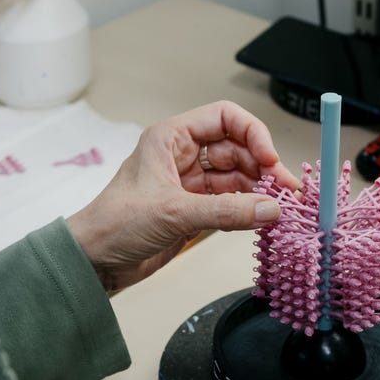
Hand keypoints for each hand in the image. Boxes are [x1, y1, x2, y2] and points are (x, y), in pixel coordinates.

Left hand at [66, 100, 298, 292]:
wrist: (94, 261)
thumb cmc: (114, 224)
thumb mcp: (173, 213)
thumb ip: (226, 211)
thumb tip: (270, 208)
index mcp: (171, 138)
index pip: (224, 117)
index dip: (252, 134)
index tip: (270, 159)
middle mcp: (182, 156)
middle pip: (237, 149)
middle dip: (263, 167)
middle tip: (286, 190)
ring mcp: (189, 184)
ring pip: (236, 178)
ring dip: (259, 191)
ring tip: (280, 208)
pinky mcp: (193, 211)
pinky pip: (230, 204)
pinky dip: (248, 210)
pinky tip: (263, 219)